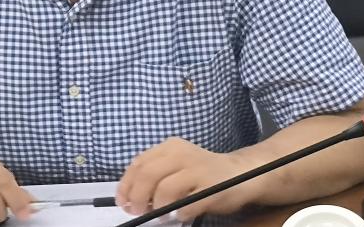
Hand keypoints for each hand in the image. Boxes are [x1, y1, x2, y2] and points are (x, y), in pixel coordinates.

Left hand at [116, 137, 257, 221]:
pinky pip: (188, 205)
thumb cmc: (201, 173)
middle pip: (148, 174)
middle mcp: (182, 154)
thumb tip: (131, 197)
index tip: (123, 202)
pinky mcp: (212, 188)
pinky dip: (180, 213)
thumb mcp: (176, 165)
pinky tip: (182, 214)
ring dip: (159, 207)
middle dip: (138, 197)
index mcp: (170, 147)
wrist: (240, 174)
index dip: (127, 185)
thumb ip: (155, 174)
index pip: (139, 163)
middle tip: (138, 211)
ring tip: (162, 215)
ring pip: (165, 189)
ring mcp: (198, 170)